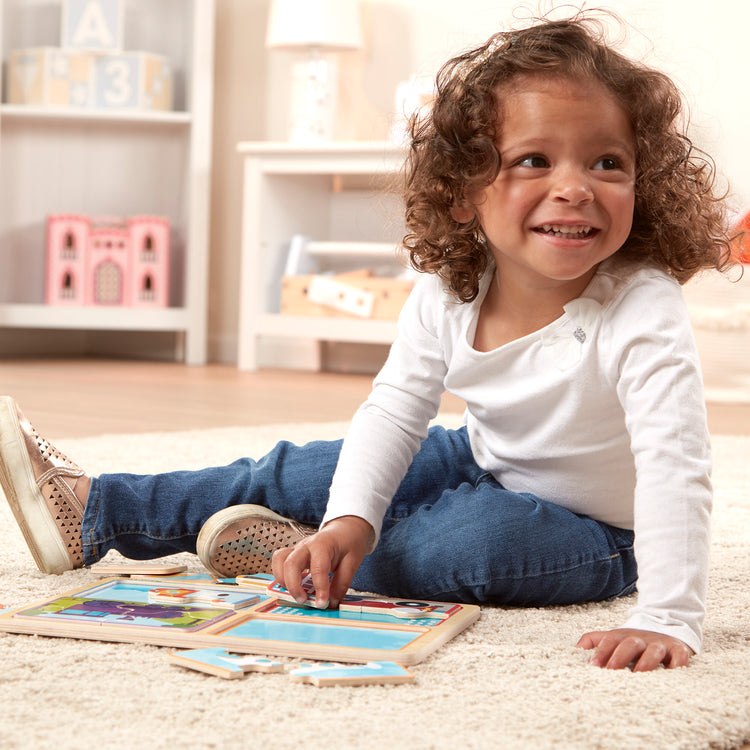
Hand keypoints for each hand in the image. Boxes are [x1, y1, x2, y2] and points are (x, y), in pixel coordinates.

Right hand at [271, 515, 372, 609]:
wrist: (344, 530)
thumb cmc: (348, 543)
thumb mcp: (353, 561)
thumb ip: (342, 583)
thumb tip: (331, 602)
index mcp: (323, 545)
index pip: (318, 567)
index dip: (320, 587)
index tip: (322, 603)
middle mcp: (306, 545)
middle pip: (291, 563)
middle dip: (294, 585)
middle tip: (303, 601)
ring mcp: (297, 548)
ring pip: (280, 560)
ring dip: (282, 580)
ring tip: (294, 594)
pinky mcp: (293, 553)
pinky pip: (279, 561)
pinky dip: (280, 575)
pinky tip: (290, 586)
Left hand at [576, 628, 692, 671]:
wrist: (665, 626)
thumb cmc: (633, 640)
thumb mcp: (613, 637)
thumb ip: (593, 641)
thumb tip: (574, 649)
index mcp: (623, 636)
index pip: (609, 641)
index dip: (600, 652)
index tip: (592, 666)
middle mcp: (641, 639)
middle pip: (629, 644)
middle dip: (619, 656)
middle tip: (611, 671)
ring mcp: (660, 644)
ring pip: (654, 650)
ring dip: (645, 662)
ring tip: (638, 675)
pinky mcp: (679, 650)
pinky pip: (680, 657)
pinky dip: (677, 665)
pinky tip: (672, 675)